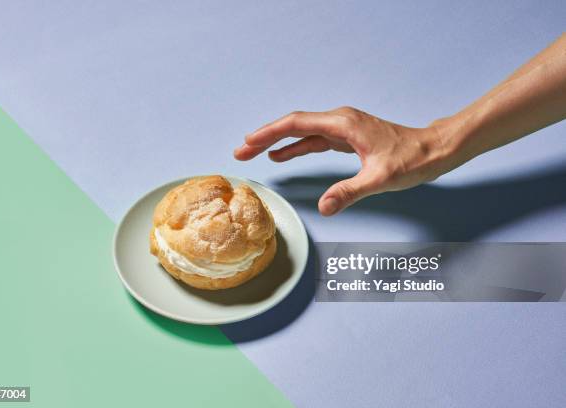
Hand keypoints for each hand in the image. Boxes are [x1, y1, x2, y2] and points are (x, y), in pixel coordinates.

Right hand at [234, 107, 449, 215]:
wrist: (434, 150)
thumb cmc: (412, 160)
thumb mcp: (380, 179)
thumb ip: (350, 192)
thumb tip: (324, 209)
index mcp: (343, 124)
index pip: (296, 125)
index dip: (269, 134)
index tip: (248, 142)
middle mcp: (340, 121)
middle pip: (293, 126)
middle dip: (266, 138)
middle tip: (241, 151)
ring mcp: (343, 129)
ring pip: (302, 133)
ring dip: (278, 143)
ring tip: (254, 152)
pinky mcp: (348, 138)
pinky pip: (314, 141)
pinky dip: (296, 148)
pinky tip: (284, 155)